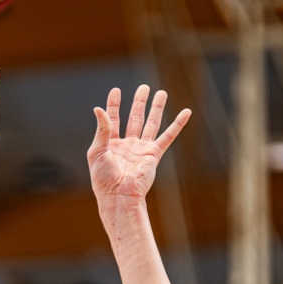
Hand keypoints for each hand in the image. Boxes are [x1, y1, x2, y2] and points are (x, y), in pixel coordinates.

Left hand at [88, 84, 189, 200]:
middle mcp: (127, 145)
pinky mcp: (153, 154)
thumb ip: (101, 129)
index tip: (116, 91)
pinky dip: (177, 124)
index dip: (114, 105)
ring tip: (161, 93)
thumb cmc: (104, 179)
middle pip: (135, 118)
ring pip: (151, 123)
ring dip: (156, 108)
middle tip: (144, 87)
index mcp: (111, 144)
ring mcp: (141, 149)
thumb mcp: (97, 151)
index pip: (113, 119)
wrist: (119, 196)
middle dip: (139, 102)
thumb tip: (98, 108)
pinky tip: (186, 112)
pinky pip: (168, 136)